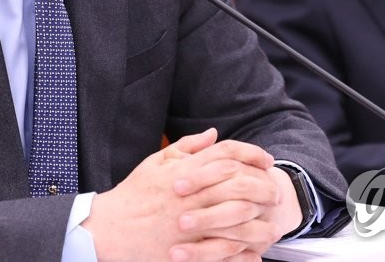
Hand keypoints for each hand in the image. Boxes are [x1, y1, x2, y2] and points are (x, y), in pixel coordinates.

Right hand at [82, 128, 280, 261]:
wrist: (108, 229)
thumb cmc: (133, 195)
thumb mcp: (156, 162)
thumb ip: (187, 147)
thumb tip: (214, 134)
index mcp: (183, 171)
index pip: (225, 155)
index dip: (251, 154)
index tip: (267, 160)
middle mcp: (188, 195)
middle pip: (236, 185)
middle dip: (262, 187)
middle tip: (276, 192)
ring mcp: (187, 224)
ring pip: (233, 220)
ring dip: (257, 223)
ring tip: (273, 226)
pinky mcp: (185, 250)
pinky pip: (220, 253)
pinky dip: (240, 256)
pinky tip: (254, 255)